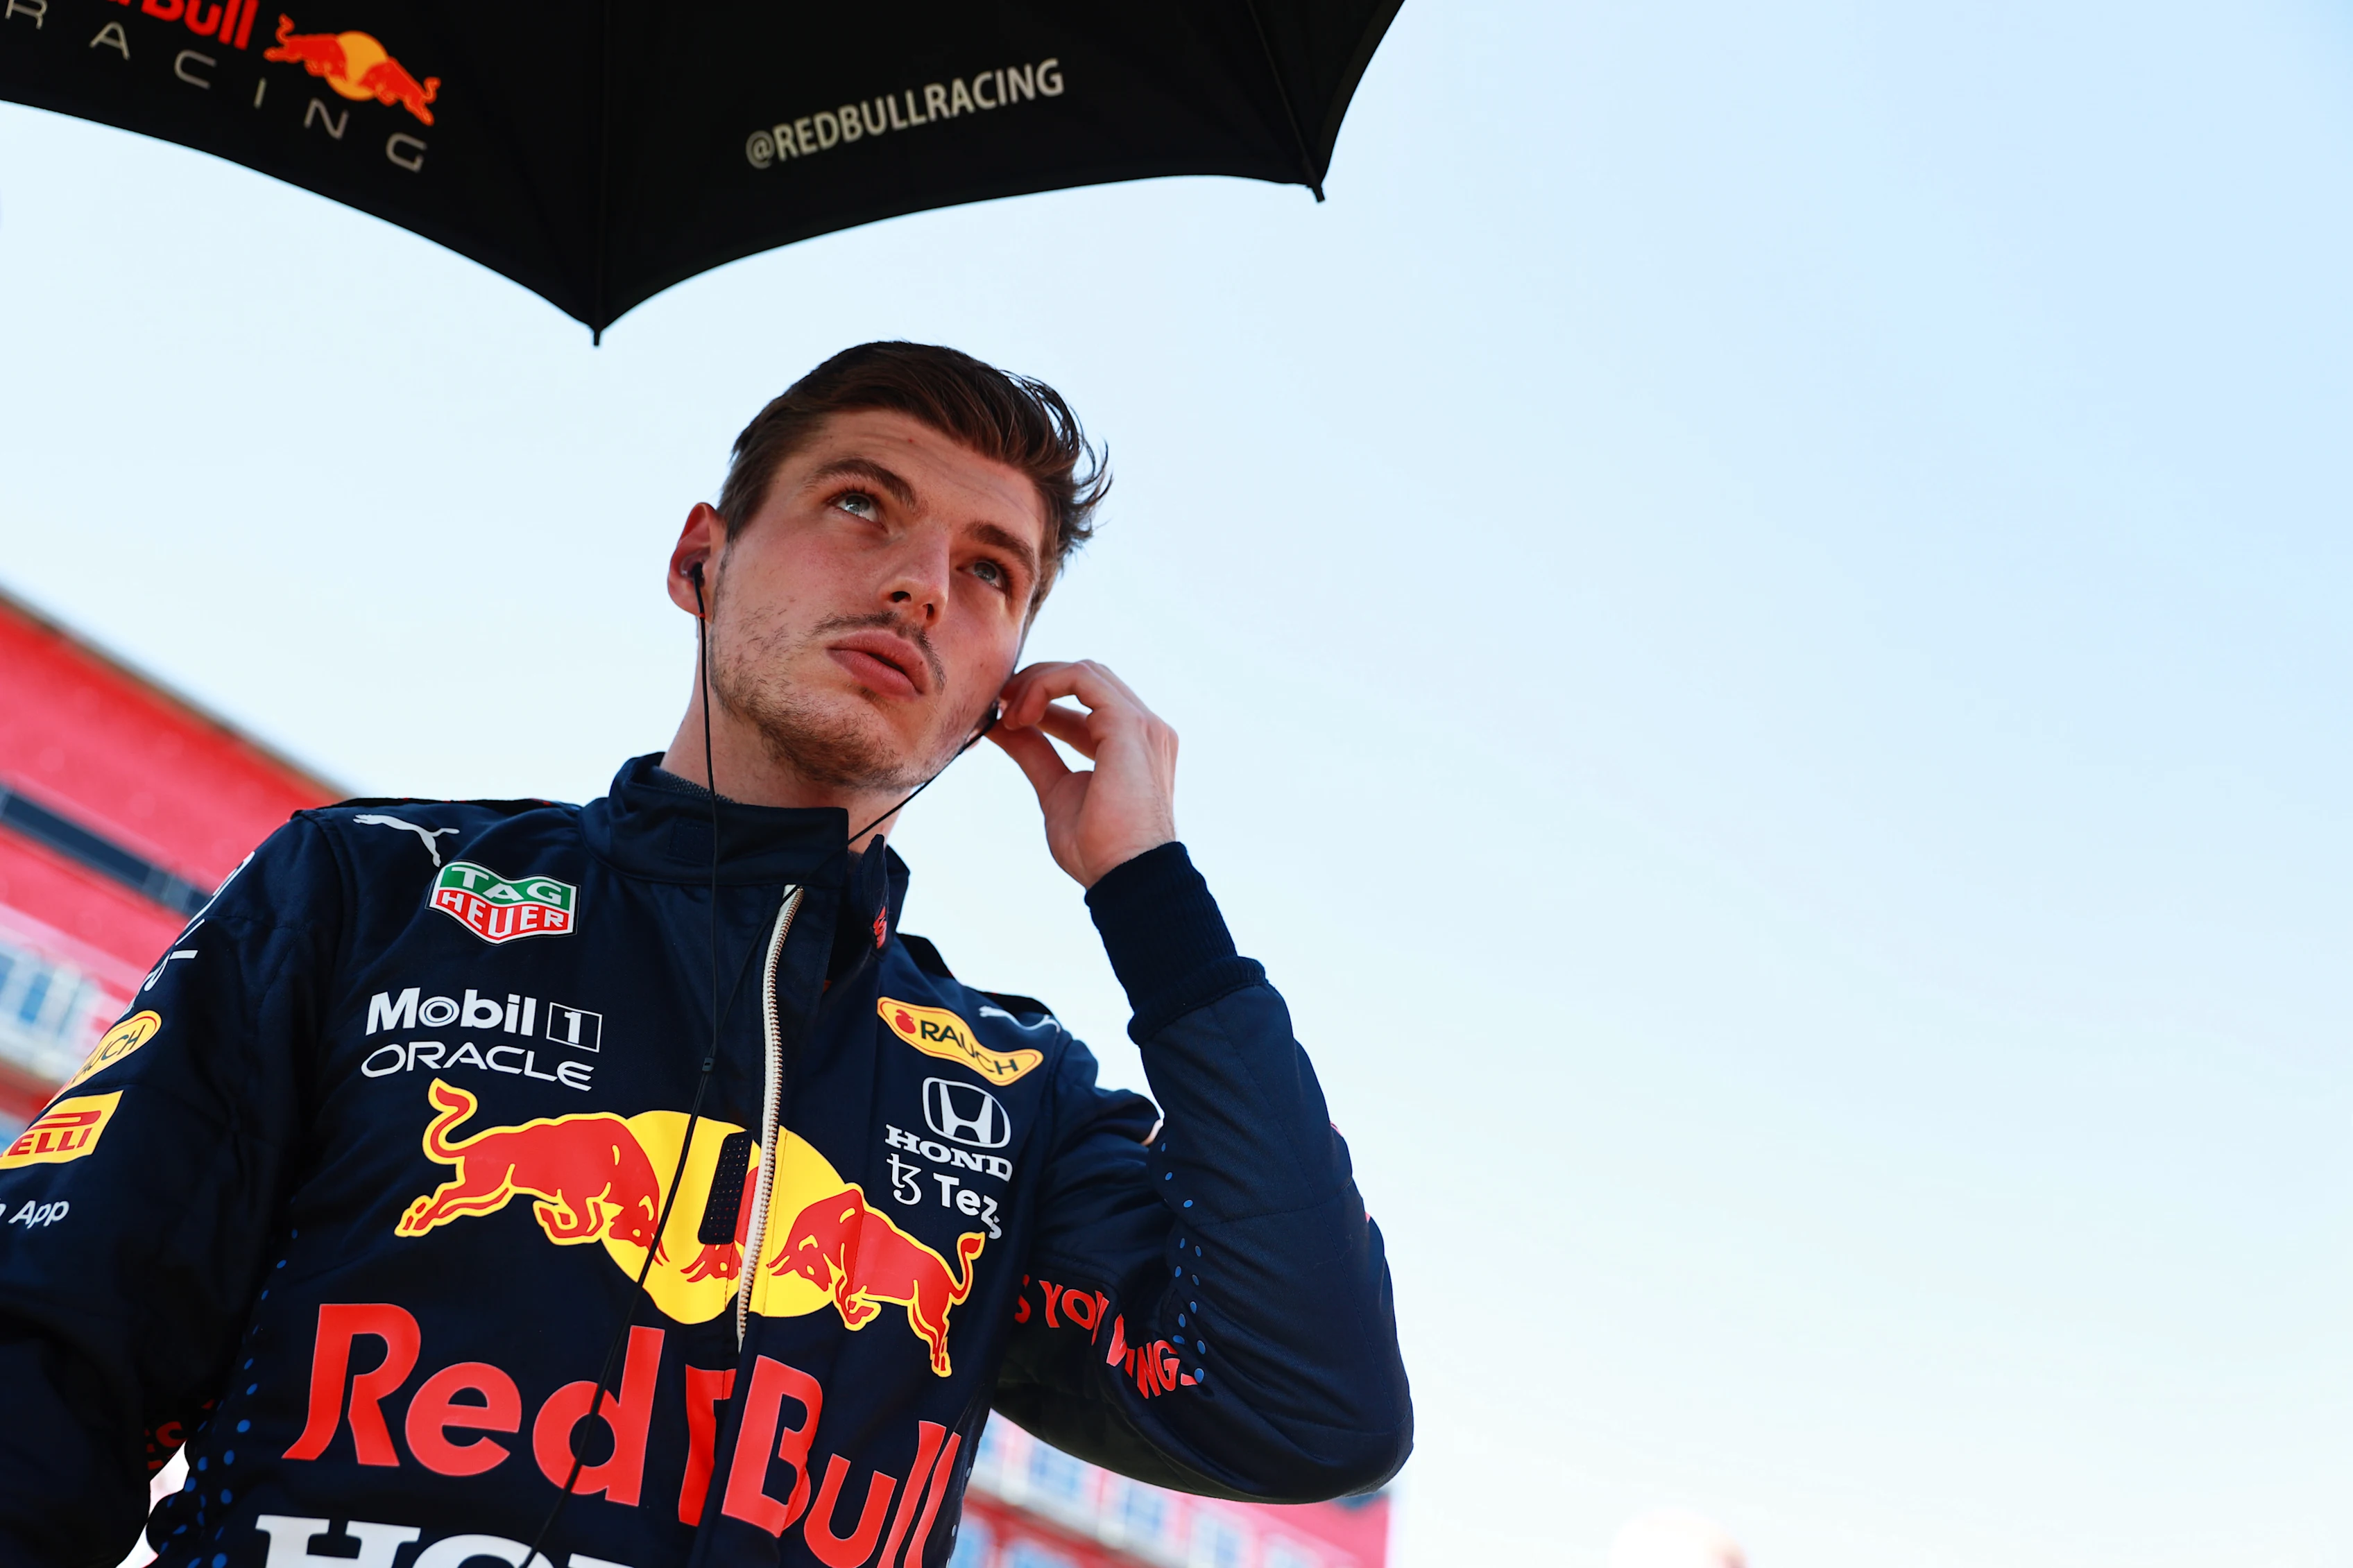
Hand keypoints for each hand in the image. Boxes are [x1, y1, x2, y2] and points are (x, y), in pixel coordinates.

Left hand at [987, 660, 1176, 886]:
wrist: (1126, 877)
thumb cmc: (1098, 850)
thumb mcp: (1056, 790)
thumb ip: (1035, 754)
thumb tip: (1001, 728)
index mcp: (1133, 746)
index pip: (1087, 702)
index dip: (1042, 700)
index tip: (1005, 717)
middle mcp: (1144, 729)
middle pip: (1087, 678)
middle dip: (1038, 683)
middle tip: (1000, 705)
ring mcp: (1142, 724)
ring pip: (1084, 671)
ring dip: (1038, 682)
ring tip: (1008, 710)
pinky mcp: (1129, 725)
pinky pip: (1081, 678)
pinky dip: (1044, 685)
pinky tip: (1021, 714)